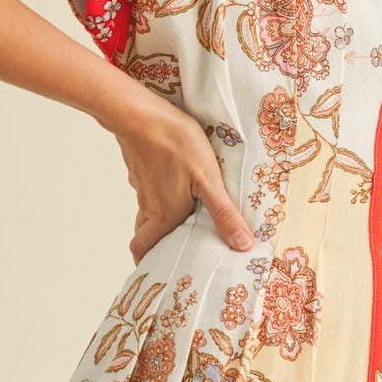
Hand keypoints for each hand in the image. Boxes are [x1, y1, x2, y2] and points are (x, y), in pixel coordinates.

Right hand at [95, 80, 256, 263]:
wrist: (140, 113)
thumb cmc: (175, 144)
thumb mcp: (208, 180)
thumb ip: (224, 213)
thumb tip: (242, 245)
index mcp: (164, 215)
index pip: (143, 249)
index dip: (147, 261)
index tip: (158, 268)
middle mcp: (148, 204)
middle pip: (144, 232)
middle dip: (156, 242)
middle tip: (175, 245)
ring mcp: (141, 184)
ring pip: (146, 209)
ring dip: (159, 217)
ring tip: (182, 214)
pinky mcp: (139, 166)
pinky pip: (147, 187)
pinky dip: (157, 192)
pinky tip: (175, 180)